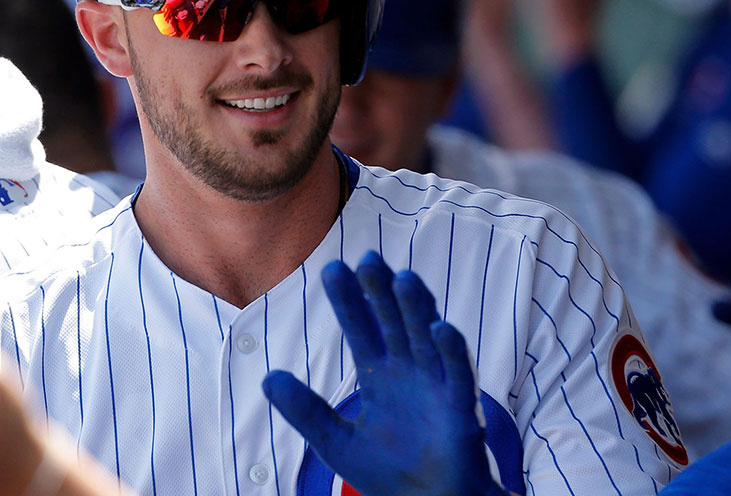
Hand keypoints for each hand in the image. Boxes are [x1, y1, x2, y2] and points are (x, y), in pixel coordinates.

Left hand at [263, 251, 507, 495]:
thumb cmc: (387, 471)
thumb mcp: (334, 441)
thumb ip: (305, 410)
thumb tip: (269, 379)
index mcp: (379, 374)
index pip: (361, 327)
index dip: (349, 299)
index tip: (332, 269)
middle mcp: (408, 370)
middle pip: (394, 321)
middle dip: (381, 291)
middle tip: (367, 258)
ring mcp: (436, 384)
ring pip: (426, 337)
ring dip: (417, 308)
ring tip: (402, 278)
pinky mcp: (461, 407)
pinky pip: (458, 373)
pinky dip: (450, 350)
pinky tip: (440, 328)